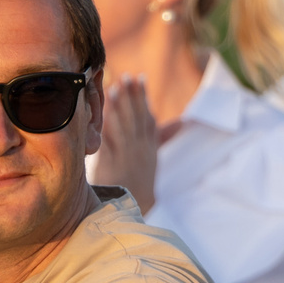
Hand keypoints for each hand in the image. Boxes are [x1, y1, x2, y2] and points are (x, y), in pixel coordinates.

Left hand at [91, 77, 160, 212]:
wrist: (134, 205)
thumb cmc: (141, 178)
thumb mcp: (154, 155)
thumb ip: (164, 135)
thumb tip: (182, 121)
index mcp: (150, 146)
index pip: (148, 116)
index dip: (143, 97)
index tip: (140, 78)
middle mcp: (141, 149)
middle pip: (136, 118)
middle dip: (132, 96)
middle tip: (126, 77)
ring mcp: (127, 157)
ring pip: (124, 127)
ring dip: (119, 107)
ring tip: (113, 88)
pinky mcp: (112, 165)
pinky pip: (109, 142)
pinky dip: (106, 127)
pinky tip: (101, 114)